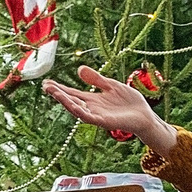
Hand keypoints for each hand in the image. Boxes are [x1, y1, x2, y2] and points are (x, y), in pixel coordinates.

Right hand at [41, 67, 165, 147]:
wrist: (145, 116)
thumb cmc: (130, 102)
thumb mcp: (111, 85)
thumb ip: (96, 79)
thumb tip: (79, 69)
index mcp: (93, 100)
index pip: (72, 93)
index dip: (60, 88)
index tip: (47, 82)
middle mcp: (92, 108)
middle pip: (71, 101)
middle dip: (58, 94)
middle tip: (46, 86)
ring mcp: (97, 116)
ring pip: (77, 110)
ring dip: (65, 102)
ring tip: (54, 93)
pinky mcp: (105, 122)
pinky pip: (89, 118)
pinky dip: (80, 112)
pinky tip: (73, 105)